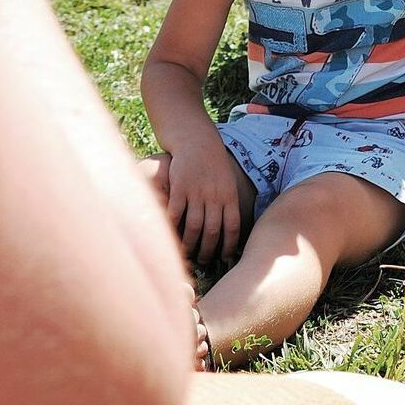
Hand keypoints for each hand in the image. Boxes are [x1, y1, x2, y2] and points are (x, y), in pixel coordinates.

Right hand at [164, 138, 244, 263]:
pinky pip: (177, 214)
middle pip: (212, 231)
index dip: (229, 245)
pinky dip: (174, 229)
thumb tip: (228, 227)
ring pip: (194, 226)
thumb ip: (227, 203)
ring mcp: (197, 193)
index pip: (232, 227)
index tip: (226, 257)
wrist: (198, 143)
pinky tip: (172, 238)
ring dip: (190, 244)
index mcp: (229, 196)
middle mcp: (214, 197)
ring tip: (188, 254)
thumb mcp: (228, 183)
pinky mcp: (180, 189)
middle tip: (204, 261)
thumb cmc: (214, 166)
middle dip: (208, 250)